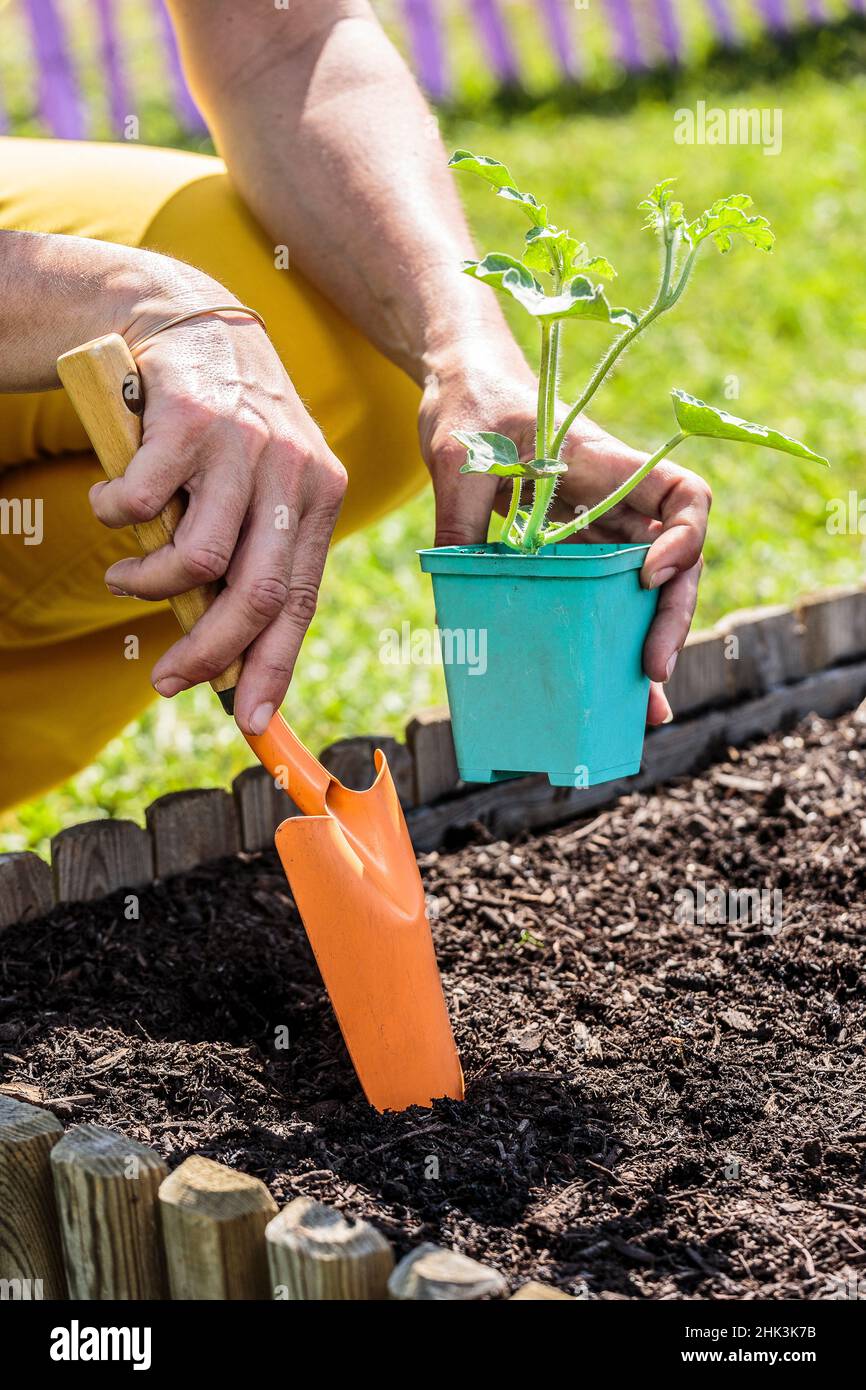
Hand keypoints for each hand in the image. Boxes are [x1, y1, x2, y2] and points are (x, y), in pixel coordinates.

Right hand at [90, 307, 346, 734]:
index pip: (301, 599)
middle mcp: (294, 472)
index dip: (275, 666)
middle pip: (256, 592)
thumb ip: (250, 554)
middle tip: (167, 681)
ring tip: (126, 577)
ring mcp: (244, 445)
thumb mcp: (258, 486)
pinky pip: (143, 506)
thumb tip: (227, 651)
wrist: (188, 320)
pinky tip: (113, 503)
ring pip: (198, 558)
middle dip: (208, 652)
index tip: (250, 720)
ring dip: (149, 584)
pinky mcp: (190, 420)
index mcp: (319, 497)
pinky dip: (116, 518)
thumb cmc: (222, 427)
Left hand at [418, 355, 710, 725]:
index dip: (684, 539)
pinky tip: (607, 691)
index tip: (649, 576)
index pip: (683, 496)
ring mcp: (597, 528)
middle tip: (652, 670)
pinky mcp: (571, 550)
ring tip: (643, 708)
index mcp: (605, 464)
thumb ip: (461, 520)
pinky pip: (600, 599)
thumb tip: (455, 589)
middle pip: (673, 560)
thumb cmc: (469, 405)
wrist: (460, 387)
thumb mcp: (458, 459)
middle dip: (671, 616)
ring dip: (647, 644)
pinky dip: (607, 642)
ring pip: (642, 591)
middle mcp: (615, 501)